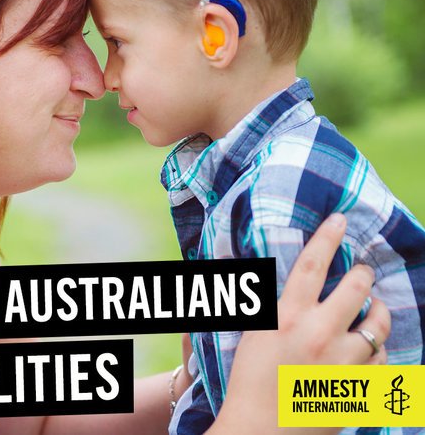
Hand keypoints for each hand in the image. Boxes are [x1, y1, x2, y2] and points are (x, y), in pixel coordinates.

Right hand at [211, 214, 390, 434]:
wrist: (260, 431)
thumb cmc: (248, 380)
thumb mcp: (253, 333)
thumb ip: (268, 303)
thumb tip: (275, 277)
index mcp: (286, 316)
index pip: (311, 264)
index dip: (328, 237)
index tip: (341, 219)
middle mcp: (319, 333)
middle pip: (354, 287)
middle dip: (362, 273)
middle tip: (361, 271)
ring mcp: (343, 361)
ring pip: (378, 322)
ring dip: (378, 310)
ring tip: (374, 307)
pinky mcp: (358, 385)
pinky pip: (383, 357)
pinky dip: (378, 346)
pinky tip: (368, 346)